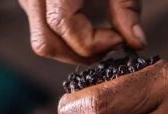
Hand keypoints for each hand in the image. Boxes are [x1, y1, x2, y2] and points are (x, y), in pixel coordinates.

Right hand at [18, 0, 146, 62]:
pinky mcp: (32, 1)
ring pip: (43, 41)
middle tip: (111, 45)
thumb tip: (136, 42)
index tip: (119, 40)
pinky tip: (90, 30)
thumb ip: (127, 7)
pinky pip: (45, 31)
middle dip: (82, 53)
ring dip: (74, 50)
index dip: (94, 42)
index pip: (64, 25)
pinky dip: (68, 40)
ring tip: (103, 39)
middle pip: (46, 42)